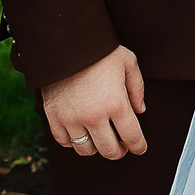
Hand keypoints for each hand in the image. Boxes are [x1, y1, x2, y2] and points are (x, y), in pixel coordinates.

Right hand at [41, 43, 146, 159]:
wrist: (65, 43)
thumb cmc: (99, 50)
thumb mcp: (128, 62)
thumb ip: (137, 88)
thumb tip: (140, 111)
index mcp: (116, 104)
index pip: (132, 137)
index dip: (139, 146)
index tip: (140, 148)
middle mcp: (94, 116)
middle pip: (109, 151)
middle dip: (119, 151)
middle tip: (121, 146)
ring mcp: (72, 119)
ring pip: (86, 150)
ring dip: (97, 147)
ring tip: (100, 138)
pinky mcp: (54, 118)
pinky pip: (65, 142)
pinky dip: (74, 142)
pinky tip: (81, 132)